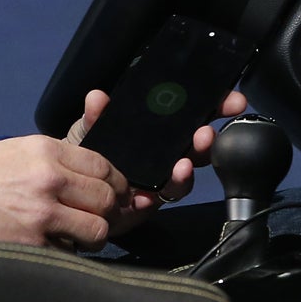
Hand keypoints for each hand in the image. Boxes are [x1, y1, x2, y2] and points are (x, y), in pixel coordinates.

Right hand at [0, 134, 130, 251]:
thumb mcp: (20, 151)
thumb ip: (63, 159)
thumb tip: (108, 180)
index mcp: (47, 151)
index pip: (105, 167)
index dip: (116, 186)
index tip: (114, 197)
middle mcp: (48, 177)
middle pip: (108, 199)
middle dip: (106, 214)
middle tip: (89, 220)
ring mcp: (40, 213)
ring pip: (97, 230)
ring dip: (89, 238)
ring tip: (69, 237)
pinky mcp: (29, 244)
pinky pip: (70, 254)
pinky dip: (64, 255)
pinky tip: (44, 248)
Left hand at [64, 87, 249, 233]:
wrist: (70, 188)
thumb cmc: (86, 152)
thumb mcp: (88, 128)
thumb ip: (95, 115)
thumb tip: (97, 98)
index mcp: (158, 130)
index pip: (192, 114)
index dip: (214, 106)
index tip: (230, 100)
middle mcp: (166, 153)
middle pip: (197, 145)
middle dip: (208, 139)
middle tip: (206, 134)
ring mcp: (160, 179)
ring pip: (184, 175)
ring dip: (187, 169)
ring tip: (183, 165)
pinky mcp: (149, 203)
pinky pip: (159, 201)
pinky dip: (153, 197)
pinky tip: (147, 195)